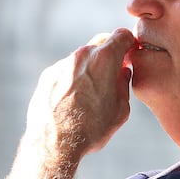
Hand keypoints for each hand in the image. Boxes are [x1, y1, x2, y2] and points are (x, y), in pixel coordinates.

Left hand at [28, 27, 136, 153]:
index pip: (123, 34)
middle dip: (112, 53)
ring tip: (94, 91)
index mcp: (105, 59)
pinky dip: (75, 77)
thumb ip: (124, 84)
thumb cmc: (92, 128)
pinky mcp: (47, 76)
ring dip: (92, 66)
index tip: (132, 55)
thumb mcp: (122, 109)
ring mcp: (62, 65)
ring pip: (83, 57)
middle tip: (116, 72)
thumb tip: (123, 73)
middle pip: (102, 42)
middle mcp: (82, 56)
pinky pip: (67, 70)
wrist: (55, 144)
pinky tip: (76, 98)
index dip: (130, 43)